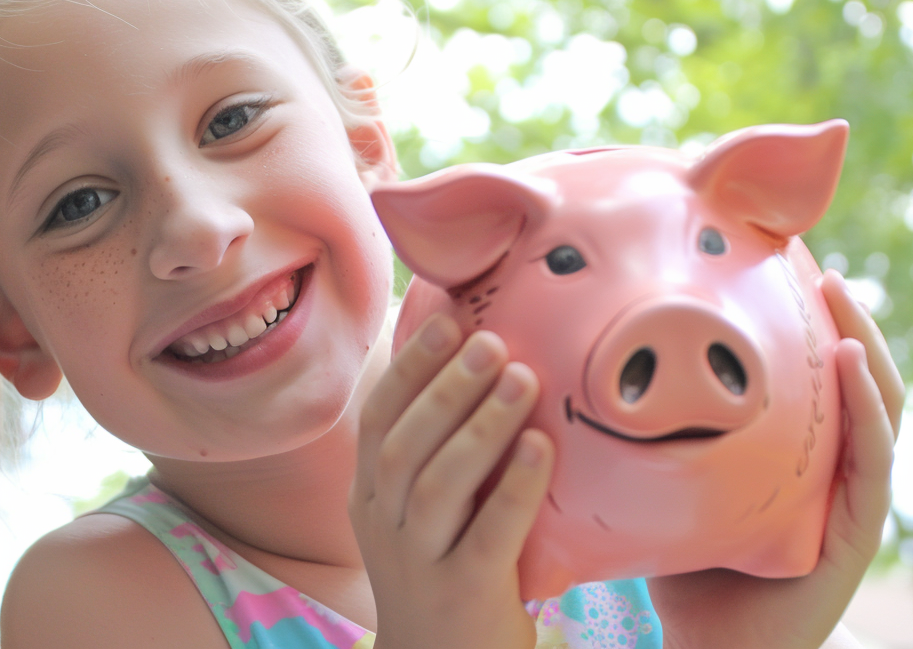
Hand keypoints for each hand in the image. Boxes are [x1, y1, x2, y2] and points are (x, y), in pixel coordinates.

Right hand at [351, 314, 553, 648]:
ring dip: (481, 425)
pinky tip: (542, 446)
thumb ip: (435, 456)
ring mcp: (420, 562)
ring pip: (439, 483)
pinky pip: (488, 533)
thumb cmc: (443, 573)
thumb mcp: (420, 515)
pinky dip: (514, 485)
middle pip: (404, 445)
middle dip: (446, 386)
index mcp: (371, 498)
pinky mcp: (465, 593)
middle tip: (490, 341)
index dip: (409, 367)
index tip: (445, 320)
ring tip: (522, 378)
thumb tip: (482, 370)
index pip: (379, 419)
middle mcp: (386, 526)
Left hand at [646, 269, 903, 648]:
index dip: (809, 323)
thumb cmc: (683, 568)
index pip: (814, 376)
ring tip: (840, 295)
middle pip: (854, 379)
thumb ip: (649, 431)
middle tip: (816, 264)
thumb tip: (581, 358)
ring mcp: (851, 501)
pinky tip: (848, 363)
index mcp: (796, 455)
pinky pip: (870, 461)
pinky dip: (866, 408)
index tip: (784, 262)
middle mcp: (831, 470)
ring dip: (864, 346)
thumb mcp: (667, 482)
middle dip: (844, 318)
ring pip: (877, 409)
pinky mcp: (856, 534)